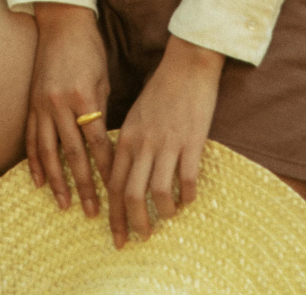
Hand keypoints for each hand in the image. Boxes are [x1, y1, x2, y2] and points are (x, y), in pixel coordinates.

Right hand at [26, 3, 114, 218]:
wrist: (60, 22)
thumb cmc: (89, 48)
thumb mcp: (102, 77)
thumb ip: (100, 109)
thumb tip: (106, 143)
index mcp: (83, 96)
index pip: (97, 142)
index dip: (106, 168)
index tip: (116, 190)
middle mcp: (60, 103)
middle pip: (73, 154)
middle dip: (84, 185)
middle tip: (93, 211)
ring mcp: (42, 104)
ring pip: (49, 152)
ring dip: (58, 182)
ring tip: (65, 205)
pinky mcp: (31, 103)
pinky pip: (32, 138)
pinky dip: (35, 162)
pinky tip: (39, 182)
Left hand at [108, 34, 223, 247]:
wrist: (187, 64)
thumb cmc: (161, 90)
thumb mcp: (137, 117)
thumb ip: (130, 145)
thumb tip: (126, 177)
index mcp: (127, 137)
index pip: (113, 184)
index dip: (113, 215)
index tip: (116, 236)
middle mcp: (143, 143)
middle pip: (131, 194)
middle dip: (133, 224)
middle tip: (139, 240)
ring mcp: (167, 143)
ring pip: (158, 193)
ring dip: (162, 214)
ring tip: (167, 219)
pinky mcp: (192, 141)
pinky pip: (187, 180)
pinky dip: (187, 196)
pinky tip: (189, 200)